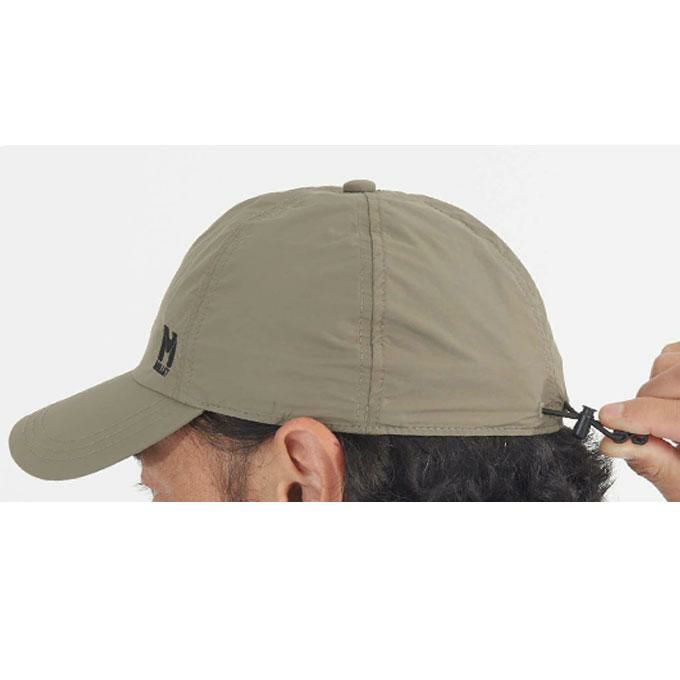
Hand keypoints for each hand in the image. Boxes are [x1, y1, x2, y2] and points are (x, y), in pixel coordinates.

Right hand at [598, 341, 679, 500]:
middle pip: (671, 381)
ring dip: (655, 388)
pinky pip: (673, 353)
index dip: (640, 417)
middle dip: (646, 405)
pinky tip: (672, 400)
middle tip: (636, 431)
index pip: (677, 415)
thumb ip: (654, 463)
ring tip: (665, 419)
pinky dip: (664, 372)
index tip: (609, 421)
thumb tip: (614, 444)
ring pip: (669, 363)